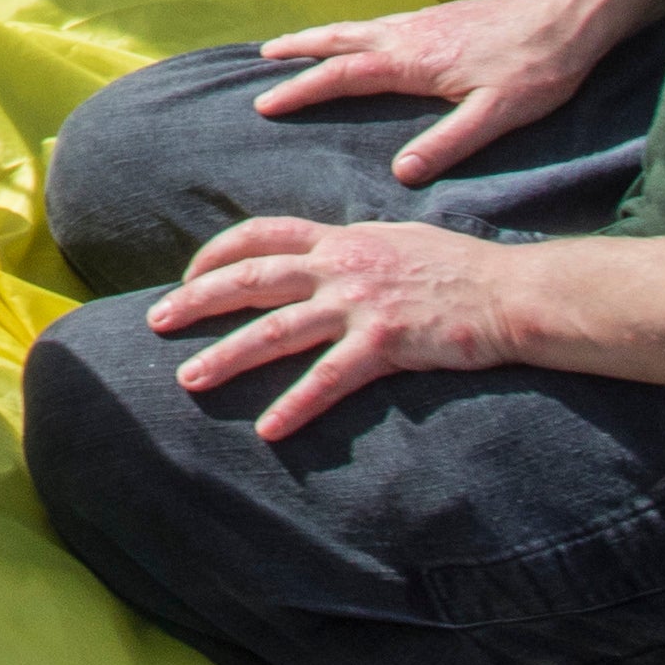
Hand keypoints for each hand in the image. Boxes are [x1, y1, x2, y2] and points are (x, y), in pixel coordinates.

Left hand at [144, 212, 535, 440]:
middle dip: (196, 300)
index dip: (216, 254)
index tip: (185, 275)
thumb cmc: (459, 269)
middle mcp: (340, 266)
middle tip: (155, 321)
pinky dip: (296, 405)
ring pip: (275, 330)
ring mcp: (359, 304)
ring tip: (189, 379)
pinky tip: (270, 430)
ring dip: (227, 356)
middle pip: (249, 278)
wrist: (509, 292)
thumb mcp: (395, 240)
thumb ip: (351, 247)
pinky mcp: (385, 343)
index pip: (260, 234)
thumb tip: (322, 253)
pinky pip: (329, 379)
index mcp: (340, 239)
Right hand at [246, 0, 591, 185]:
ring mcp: (423, 21)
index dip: (301, 90)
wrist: (569, 17)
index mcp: (413, 62)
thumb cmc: (536, 70)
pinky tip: (361, 38)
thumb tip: (399, 173)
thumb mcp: (496, 116)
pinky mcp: (440, 16)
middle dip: (297, 49)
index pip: (342, 76)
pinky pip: (378, 23)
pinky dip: (352, 31)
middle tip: (261, 58)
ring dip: (320, 36)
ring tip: (295, 43)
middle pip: (338, 39)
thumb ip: (447, 144)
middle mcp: (408, 35)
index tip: (265, 104)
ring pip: (357, 26)